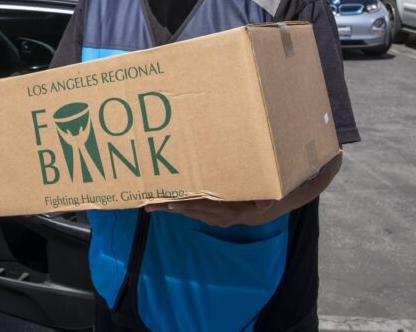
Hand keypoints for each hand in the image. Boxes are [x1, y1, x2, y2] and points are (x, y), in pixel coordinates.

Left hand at [145, 199, 277, 226]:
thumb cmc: (261, 197)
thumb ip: (265, 200)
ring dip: (169, 208)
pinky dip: (177, 207)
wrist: (259, 211)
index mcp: (228, 210)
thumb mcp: (267, 197)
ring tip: (150, 203)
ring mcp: (211, 218)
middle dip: (168, 207)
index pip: (203, 207)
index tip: (168, 203)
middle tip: (148, 204)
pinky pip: (190, 211)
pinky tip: (163, 202)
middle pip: (189, 211)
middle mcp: (217, 217)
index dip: (186, 205)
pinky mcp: (207, 216)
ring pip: (187, 212)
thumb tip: (265, 203)